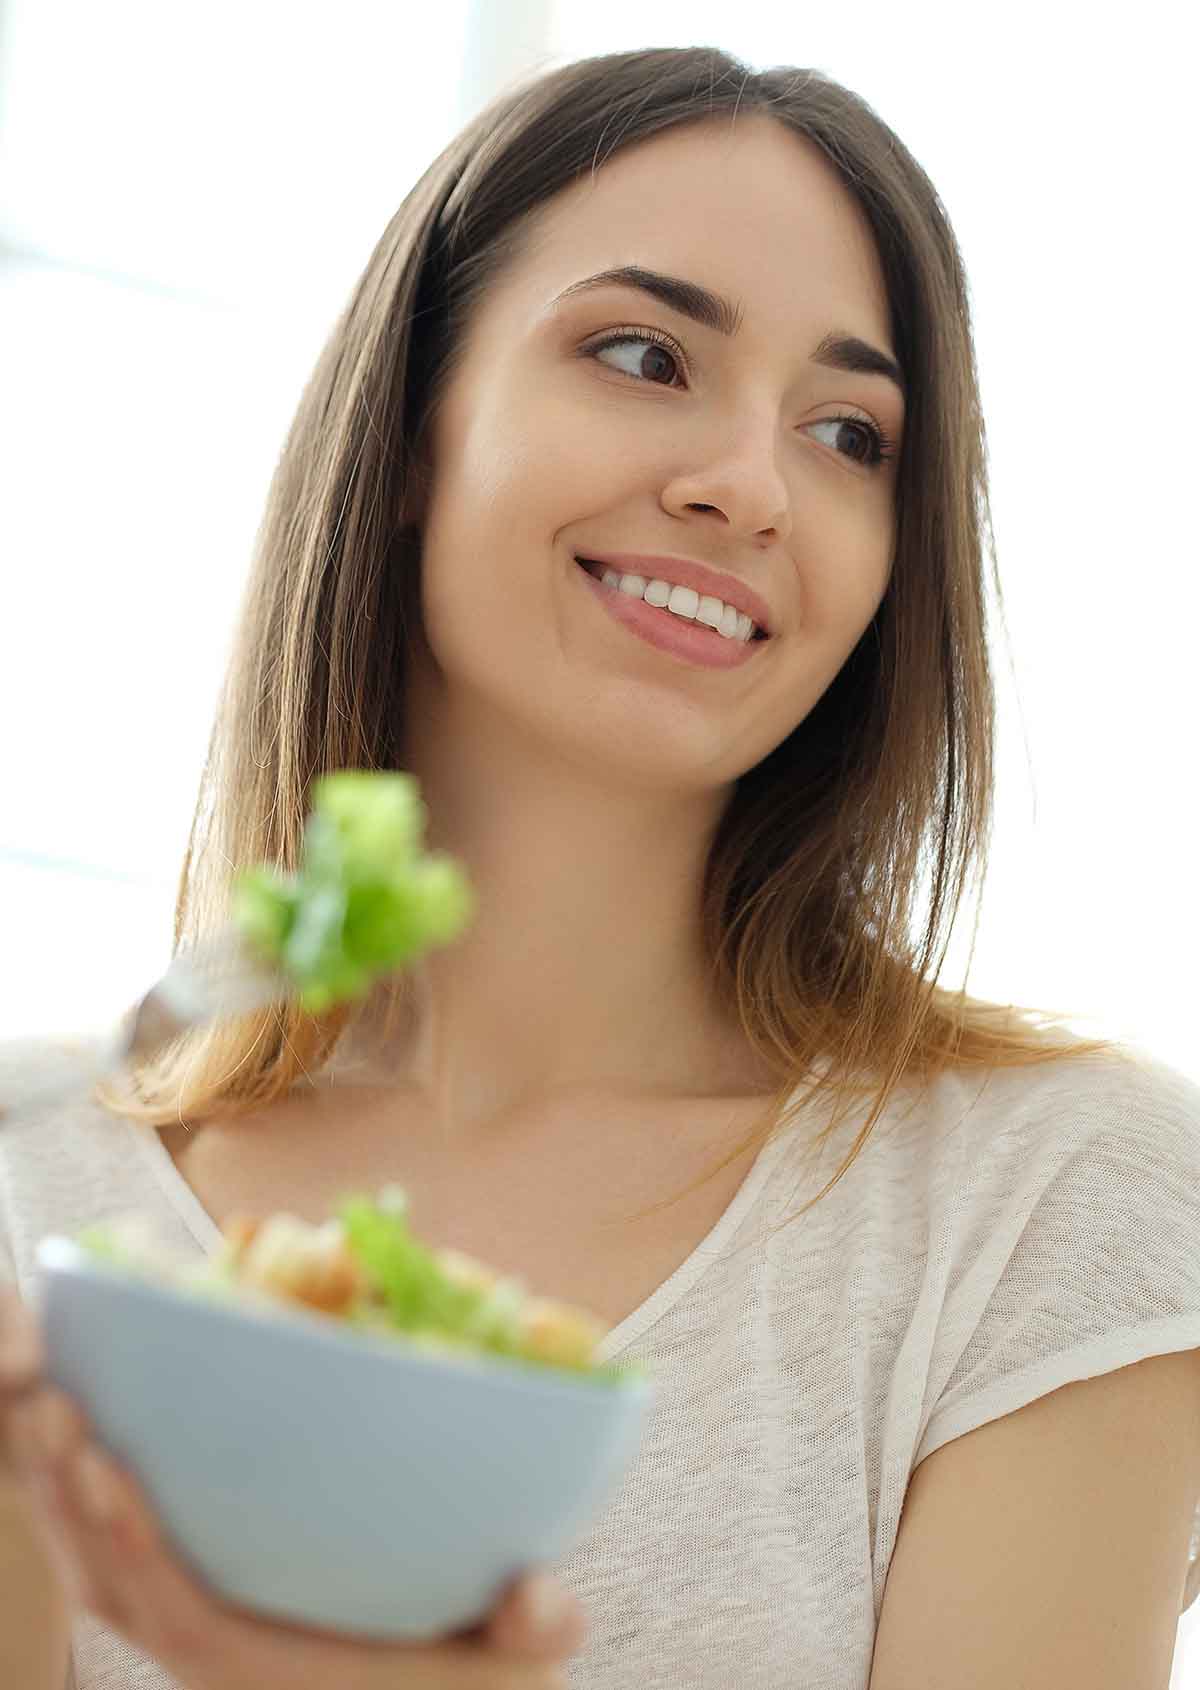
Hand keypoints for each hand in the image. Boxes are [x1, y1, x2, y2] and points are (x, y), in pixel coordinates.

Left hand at [1, 1285, 586, 1687]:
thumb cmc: (477, 1674)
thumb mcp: (519, 1662)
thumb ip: (539, 1633)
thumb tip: (540, 1599)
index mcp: (281, 1675)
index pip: (185, 1622)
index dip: (135, 1549)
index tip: (103, 1465)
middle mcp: (227, 1664)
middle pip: (117, 1592)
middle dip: (69, 1502)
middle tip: (47, 1400)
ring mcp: (208, 1636)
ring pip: (106, 1577)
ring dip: (61, 1494)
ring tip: (42, 1398)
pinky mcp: (205, 1606)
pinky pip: (124, 1565)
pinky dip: (87, 1505)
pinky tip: (79, 1435)